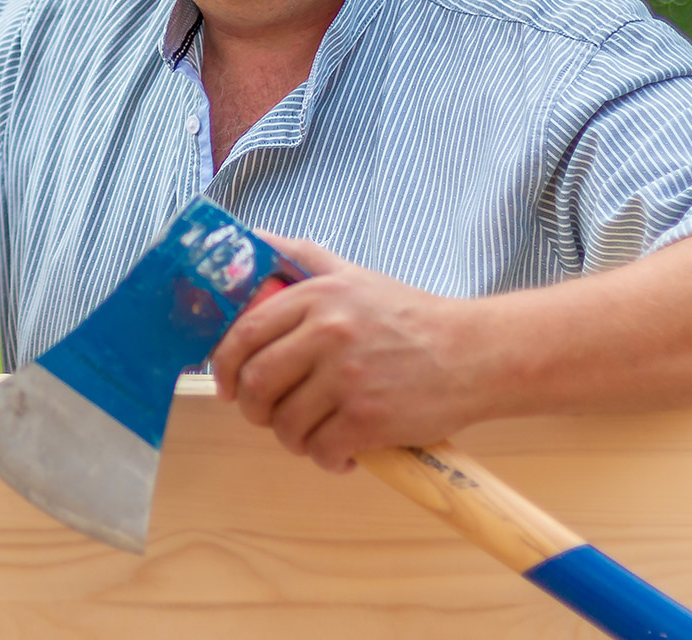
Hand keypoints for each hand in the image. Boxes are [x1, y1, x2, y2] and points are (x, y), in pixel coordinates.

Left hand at [211, 235, 480, 471]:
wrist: (471, 354)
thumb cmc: (408, 317)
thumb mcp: (352, 274)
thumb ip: (300, 256)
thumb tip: (252, 238)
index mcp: (318, 297)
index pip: (245, 333)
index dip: (224, 365)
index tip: (228, 384)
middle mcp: (327, 332)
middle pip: (257, 382)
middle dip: (254, 409)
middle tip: (269, 415)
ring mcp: (347, 377)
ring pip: (285, 423)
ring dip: (293, 438)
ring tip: (315, 433)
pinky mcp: (368, 418)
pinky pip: (320, 450)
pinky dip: (326, 458)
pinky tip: (344, 451)